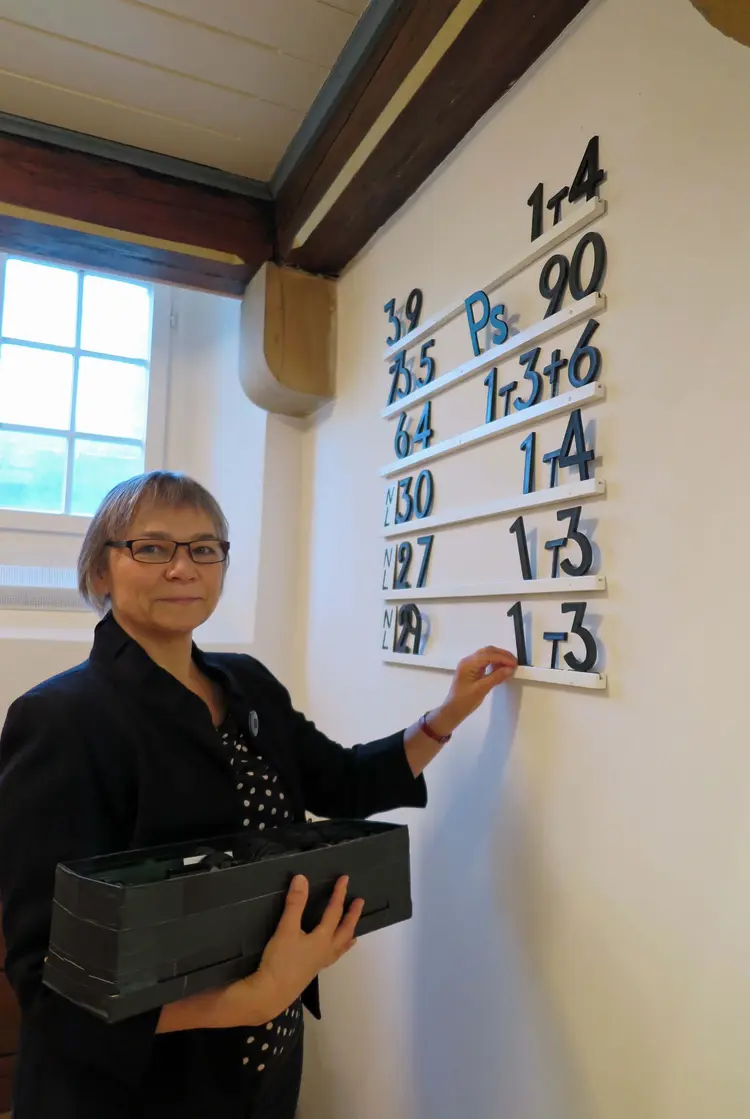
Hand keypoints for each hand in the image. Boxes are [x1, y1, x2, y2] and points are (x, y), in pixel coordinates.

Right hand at [251, 875, 363, 1020]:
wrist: (272, 993)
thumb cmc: (280, 960)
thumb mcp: (286, 929)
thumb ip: (294, 904)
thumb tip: (302, 878)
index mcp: (322, 938)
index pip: (334, 912)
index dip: (339, 894)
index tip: (345, 879)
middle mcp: (326, 950)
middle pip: (345, 930)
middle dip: (352, 915)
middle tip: (360, 902)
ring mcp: (321, 962)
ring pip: (341, 946)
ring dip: (348, 933)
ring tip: (354, 930)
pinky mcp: (313, 971)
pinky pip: (333, 956)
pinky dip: (338, 949)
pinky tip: (333, 952)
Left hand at [429, 646, 516, 735]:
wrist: (453, 710)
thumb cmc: (465, 701)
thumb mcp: (482, 689)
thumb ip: (496, 677)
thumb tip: (510, 669)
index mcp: (468, 664)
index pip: (488, 655)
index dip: (503, 658)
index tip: (514, 664)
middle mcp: (468, 661)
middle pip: (488, 651)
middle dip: (502, 655)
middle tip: (514, 664)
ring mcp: (469, 665)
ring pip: (487, 655)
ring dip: (499, 658)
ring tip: (510, 666)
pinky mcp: (471, 670)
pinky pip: (484, 661)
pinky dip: (494, 663)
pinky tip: (501, 669)